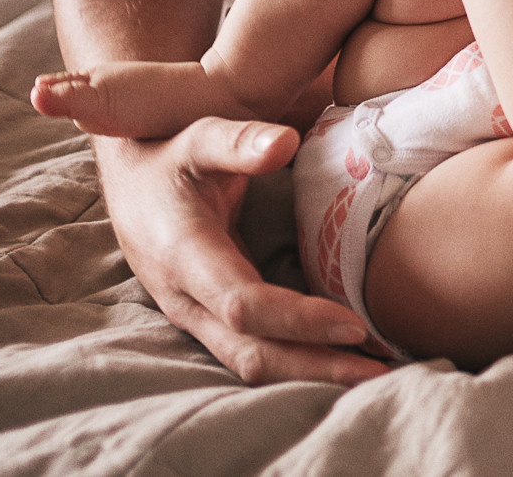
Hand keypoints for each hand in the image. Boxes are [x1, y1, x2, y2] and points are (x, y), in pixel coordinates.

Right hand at [94, 120, 390, 385]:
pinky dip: (299, 360)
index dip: (298, 321)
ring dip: (313, 373)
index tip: (355, 326)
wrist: (130, 183)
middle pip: (253, 353)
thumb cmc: (169, 157)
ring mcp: (196, 316)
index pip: (243, 306)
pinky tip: (342, 358)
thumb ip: (239, 142)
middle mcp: (186, 299)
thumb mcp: (198, 138)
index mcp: (183, 256)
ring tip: (373, 373)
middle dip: (316, 368)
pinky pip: (254, 351)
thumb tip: (285, 141)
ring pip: (253, 362)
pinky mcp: (211, 320)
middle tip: (382, 372)